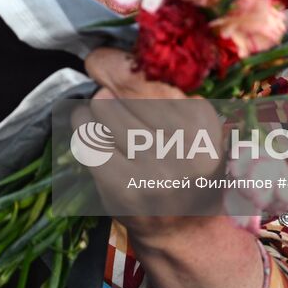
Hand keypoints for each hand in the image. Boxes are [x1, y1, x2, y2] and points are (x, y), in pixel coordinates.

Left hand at [81, 49, 222, 241]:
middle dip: (107, 81)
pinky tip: (94, 133)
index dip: (117, 62)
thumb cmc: (186, 164)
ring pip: (103, 109)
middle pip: (124, 88)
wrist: (186, 229)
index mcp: (203, 125)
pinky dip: (84, 130)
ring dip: (96, 107)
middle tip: (103, 85)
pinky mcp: (123, 190)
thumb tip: (103, 58)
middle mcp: (182, 148)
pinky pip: (87, 140)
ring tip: (105, 115)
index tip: (101, 58)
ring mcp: (152, 172)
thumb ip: (162, 90)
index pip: (150, 78)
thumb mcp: (193, 125)